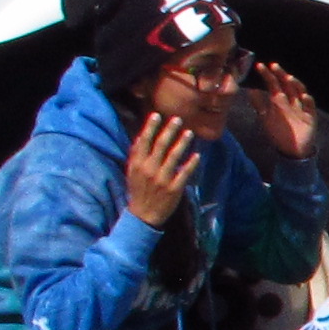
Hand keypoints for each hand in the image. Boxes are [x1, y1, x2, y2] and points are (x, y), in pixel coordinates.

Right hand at [125, 112, 197, 226]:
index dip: (150, 127)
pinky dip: (191, 163)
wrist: (143, 214)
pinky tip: (197, 154)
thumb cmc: (138, 189)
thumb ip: (136, 154)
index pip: (144, 141)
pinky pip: (184, 173)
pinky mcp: (174, 189)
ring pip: (174, 157)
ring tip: (189, 132)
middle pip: (160, 145)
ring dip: (182, 143)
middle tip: (178, 119)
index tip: (157, 115)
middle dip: (169, 130)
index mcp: (138, 164)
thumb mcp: (132, 171)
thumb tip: (140, 136)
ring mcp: (162, 179)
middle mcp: (149, 169)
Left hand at [252, 61, 316, 159]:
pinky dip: (308, 101)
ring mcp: (301, 108)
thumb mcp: (264, 116)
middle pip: (286, 84)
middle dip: (281, 75)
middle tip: (273, 65)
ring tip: (288, 78)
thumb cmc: (278, 132)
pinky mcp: (310, 117)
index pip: (273, 84)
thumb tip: (248, 89)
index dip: (267, 75)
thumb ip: (258, 103)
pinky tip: (304, 96)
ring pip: (299, 92)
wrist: (291, 150)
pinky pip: (310, 107)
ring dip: (295, 84)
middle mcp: (291, 101)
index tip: (259, 66)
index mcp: (279, 100)